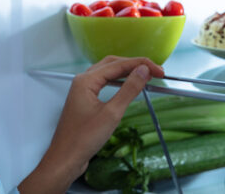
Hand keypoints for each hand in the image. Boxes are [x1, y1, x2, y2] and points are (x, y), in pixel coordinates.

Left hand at [18, 56, 164, 193]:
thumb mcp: (112, 114)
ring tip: (145, 75)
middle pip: (112, 64)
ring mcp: (83, 90)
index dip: (141, 64)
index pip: (118, 65)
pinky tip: (128, 86)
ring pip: (108, 72)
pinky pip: (104, 83)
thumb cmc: (84, 139)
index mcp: (86, 80)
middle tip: (155, 71)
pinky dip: (119, 81)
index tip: (159, 70)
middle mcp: (83, 80)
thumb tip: (143, 71)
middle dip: (134, 65)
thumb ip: (129, 90)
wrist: (65, 159)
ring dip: (127, 71)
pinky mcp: (85, 100)